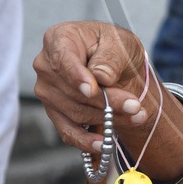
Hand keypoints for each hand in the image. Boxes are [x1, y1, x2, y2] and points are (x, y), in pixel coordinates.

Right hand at [34, 22, 182, 183]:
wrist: (117, 62)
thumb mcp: (120, 42)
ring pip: (75, 112)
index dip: (77, 77)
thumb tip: (100, 76)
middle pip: (73, 91)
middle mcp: (46, 66)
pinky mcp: (55, 112)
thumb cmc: (114, 46)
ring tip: (136, 116)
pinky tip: (103, 144)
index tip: (93, 90)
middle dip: (107, 101)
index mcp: (58, 39)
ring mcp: (48, 92)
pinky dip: (86, 140)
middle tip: (135, 106)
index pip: (63, 60)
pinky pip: (67, 131)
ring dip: (108, 118)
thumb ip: (109, 57)